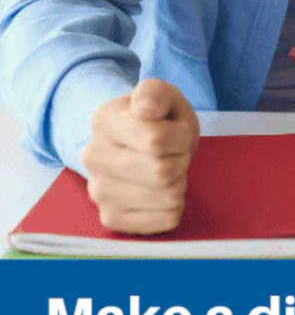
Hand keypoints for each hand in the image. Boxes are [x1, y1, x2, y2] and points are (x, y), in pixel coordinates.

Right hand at [81, 79, 199, 234]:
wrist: (136, 144)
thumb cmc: (156, 118)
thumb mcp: (161, 94)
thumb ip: (155, 94)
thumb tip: (145, 109)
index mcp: (104, 120)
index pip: (156, 140)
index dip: (180, 136)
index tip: (176, 131)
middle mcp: (93, 158)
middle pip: (161, 172)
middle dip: (181, 159)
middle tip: (175, 152)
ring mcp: (98, 192)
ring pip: (167, 197)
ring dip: (179, 182)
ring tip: (167, 169)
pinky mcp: (111, 218)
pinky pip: (165, 220)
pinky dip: (174, 205)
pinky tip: (160, 191)